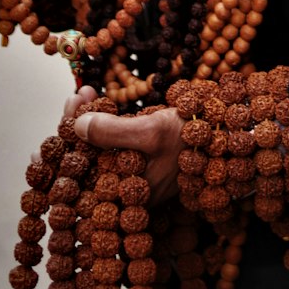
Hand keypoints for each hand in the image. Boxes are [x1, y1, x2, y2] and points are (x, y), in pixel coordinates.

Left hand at [68, 86, 181, 204]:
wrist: (225, 135)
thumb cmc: (191, 138)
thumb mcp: (151, 132)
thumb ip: (112, 132)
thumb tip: (77, 126)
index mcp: (126, 193)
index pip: (83, 173)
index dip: (65, 146)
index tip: (64, 116)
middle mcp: (126, 189)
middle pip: (87, 159)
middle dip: (75, 127)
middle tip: (75, 98)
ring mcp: (132, 174)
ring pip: (97, 149)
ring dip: (88, 120)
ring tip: (84, 94)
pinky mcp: (139, 160)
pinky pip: (111, 142)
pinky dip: (102, 122)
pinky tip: (97, 102)